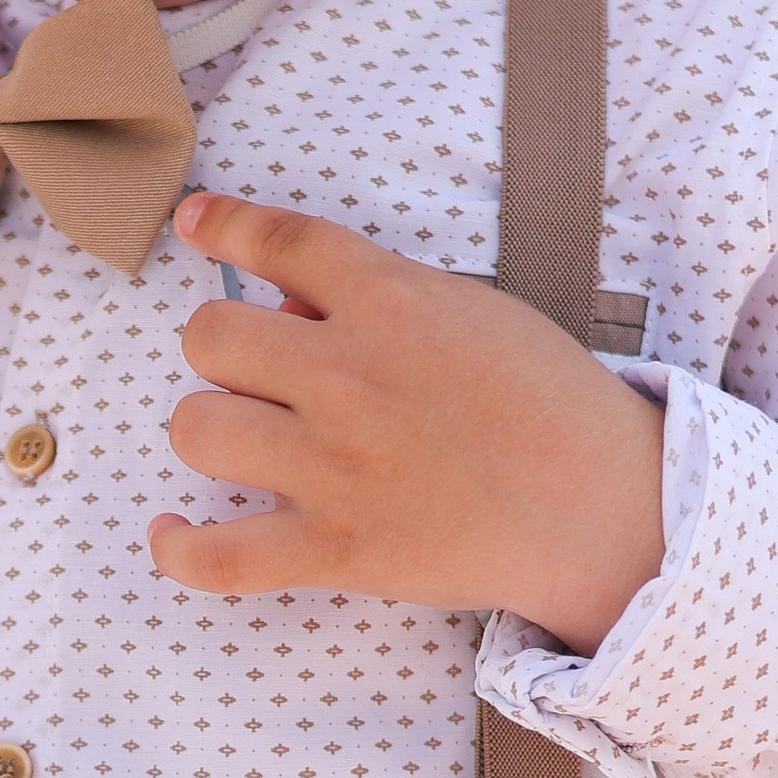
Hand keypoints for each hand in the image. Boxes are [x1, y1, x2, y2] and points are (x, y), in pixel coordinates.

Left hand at [152, 196, 665, 653]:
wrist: (606, 507)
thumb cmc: (547, 403)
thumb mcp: (475, 313)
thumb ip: (382, 297)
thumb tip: (289, 295)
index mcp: (391, 304)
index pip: (278, 239)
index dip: (224, 224)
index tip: (195, 222)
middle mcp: (349, 377)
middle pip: (210, 337)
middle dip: (224, 348)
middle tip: (259, 372)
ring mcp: (335, 467)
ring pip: (196, 429)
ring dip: (211, 429)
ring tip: (245, 442)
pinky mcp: (337, 549)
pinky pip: (215, 555)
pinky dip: (178, 549)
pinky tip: (171, 532)